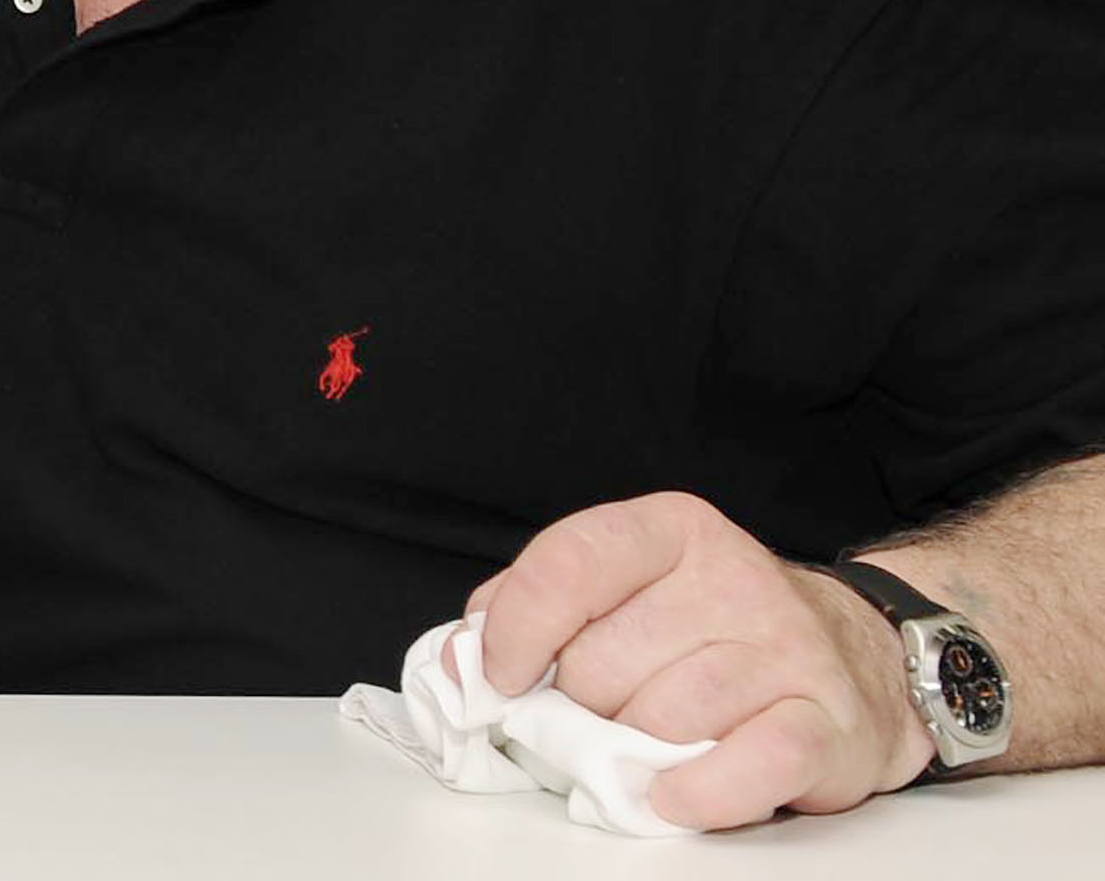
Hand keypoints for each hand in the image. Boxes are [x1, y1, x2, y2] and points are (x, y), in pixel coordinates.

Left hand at [469, 491, 926, 828]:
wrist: (860, 658)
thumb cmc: (714, 630)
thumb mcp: (625, 591)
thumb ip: (537, 609)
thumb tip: (463, 653)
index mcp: (669, 532)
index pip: (569, 563)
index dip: (518, 628)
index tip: (500, 675)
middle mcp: (733, 579)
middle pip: (603, 661)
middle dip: (585, 706)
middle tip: (606, 714)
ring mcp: (785, 650)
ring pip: (662, 718)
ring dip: (638, 751)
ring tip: (652, 743)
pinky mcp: (828, 724)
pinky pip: (746, 767)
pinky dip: (698, 792)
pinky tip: (675, 789)